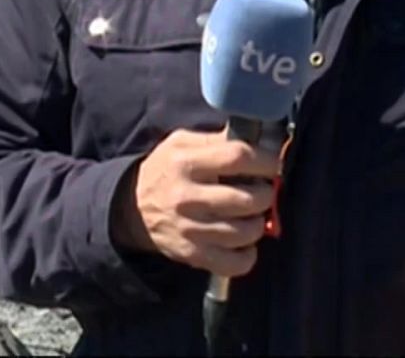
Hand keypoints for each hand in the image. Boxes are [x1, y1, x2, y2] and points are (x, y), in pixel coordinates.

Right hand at [110, 128, 280, 277]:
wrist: (131, 209)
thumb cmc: (165, 171)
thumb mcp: (180, 144)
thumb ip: (215, 140)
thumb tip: (256, 139)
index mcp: (185, 163)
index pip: (237, 157)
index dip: (265, 161)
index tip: (272, 165)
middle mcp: (187, 197)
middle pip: (248, 199)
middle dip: (266, 194)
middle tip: (263, 191)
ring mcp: (190, 230)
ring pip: (245, 233)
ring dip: (258, 223)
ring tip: (252, 215)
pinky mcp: (192, 255)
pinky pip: (234, 264)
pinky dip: (247, 255)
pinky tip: (243, 243)